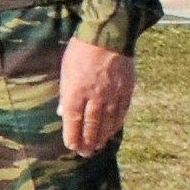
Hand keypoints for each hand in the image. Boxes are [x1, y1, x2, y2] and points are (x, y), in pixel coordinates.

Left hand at [59, 36, 138, 155]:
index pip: (73, 119)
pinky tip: (111, 132)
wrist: (108, 35)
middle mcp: (95, 96)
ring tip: (97, 147)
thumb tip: (64, 113)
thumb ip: (66, 93)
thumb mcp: (66, 70)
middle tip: (85, 153)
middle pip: (91, 125)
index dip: (73, 135)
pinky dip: (115, 125)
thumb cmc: (81, 50)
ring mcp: (113, 95)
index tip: (71, 146)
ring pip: (107, 122)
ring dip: (101, 137)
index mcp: (77, 90)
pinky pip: (121, 113)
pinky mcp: (126, 91)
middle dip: (87, 141)